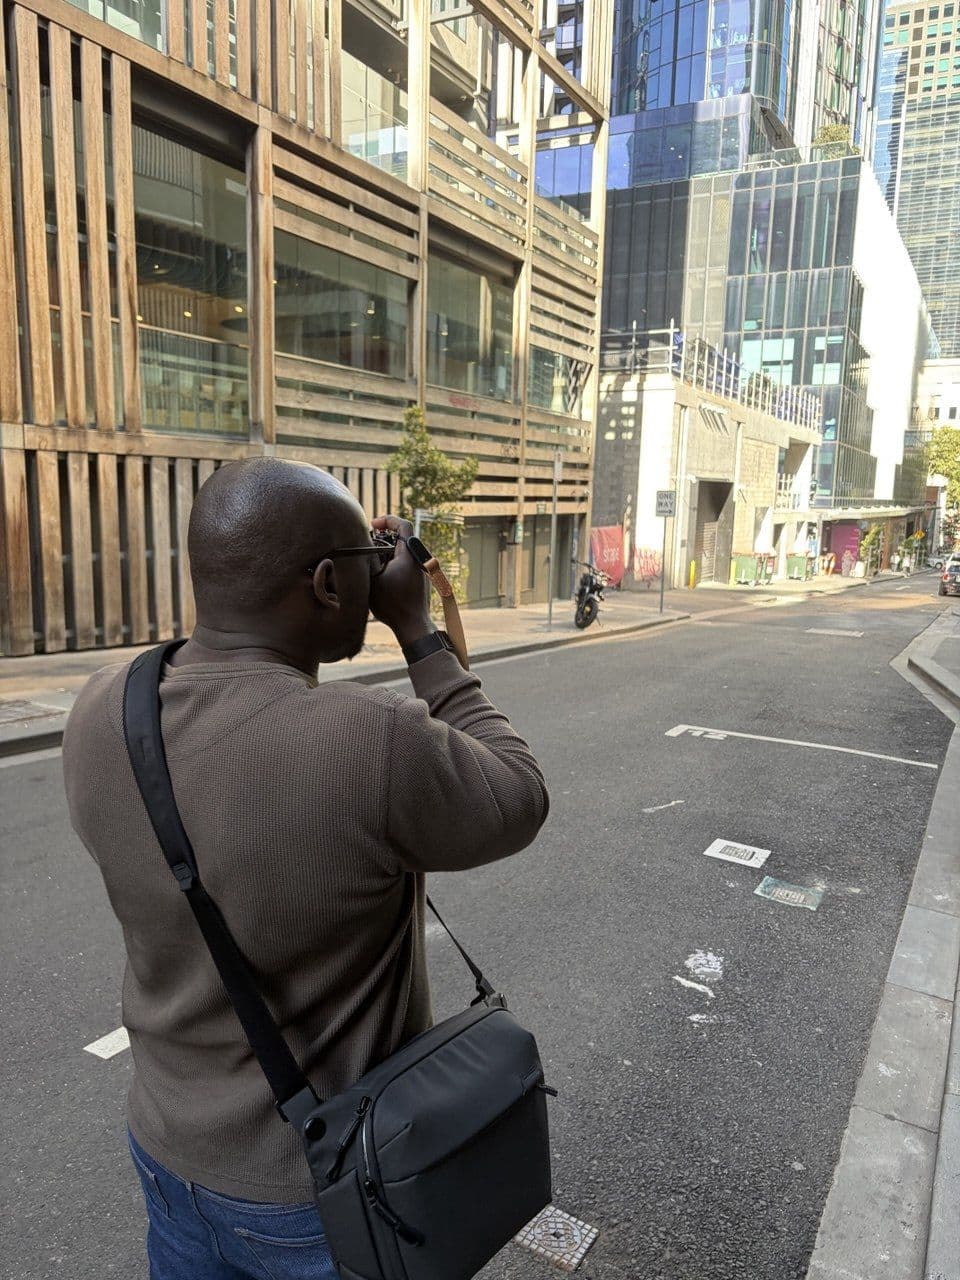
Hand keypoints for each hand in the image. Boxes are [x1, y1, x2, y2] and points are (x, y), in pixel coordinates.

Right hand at [369, 516, 433, 647]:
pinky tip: (382, 573)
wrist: (413, 626)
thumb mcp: (373, 579)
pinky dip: (394, 562)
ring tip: (373, 558)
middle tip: (369, 541)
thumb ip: (368, 559)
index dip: (387, 520)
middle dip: (385, 536)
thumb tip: (361, 546)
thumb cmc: (393, 605)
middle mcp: (419, 560)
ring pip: (404, 551)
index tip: (373, 525)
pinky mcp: (420, 580)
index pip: (403, 525)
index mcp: (410, 555)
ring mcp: (421, 571)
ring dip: (388, 551)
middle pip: (403, 538)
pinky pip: (407, 563)